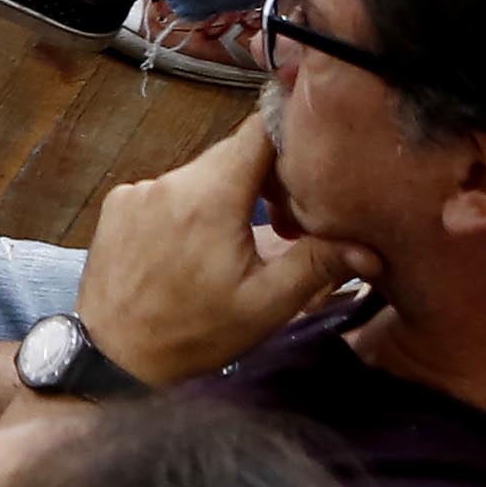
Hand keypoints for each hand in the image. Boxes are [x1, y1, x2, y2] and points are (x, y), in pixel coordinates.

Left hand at [81, 114, 373, 384]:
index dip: (290, 138)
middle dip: (265, 177)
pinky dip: (191, 206)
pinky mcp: (117, 204)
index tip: (315, 161)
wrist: (115, 354)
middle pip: (231, 154)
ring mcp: (136, 190)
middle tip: (290, 220)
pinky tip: (199, 246)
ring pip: (200, 174)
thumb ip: (317, 265)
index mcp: (209, 197)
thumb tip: (370, 250)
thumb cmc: (195, 332)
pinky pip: (168, 190)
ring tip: (243, 240)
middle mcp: (168, 182)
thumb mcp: (266, 304)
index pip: (256, 132)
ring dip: (227, 195)